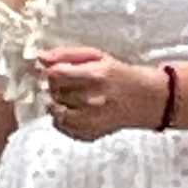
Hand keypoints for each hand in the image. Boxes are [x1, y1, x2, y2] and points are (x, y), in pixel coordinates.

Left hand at [35, 42, 172, 141]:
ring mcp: (90, 119)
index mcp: (95, 75)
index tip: (56, 71)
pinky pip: (61, 126)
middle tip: (71, 83)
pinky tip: (75, 110)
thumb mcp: (98, 57)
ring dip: (58, 102)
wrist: (146, 100)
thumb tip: (41, 57)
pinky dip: (62, 118)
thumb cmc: (121, 75)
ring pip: (54, 110)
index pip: (55, 74)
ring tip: (72, 97)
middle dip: (57, 86)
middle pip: (54, 91)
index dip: (51, 72)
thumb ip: (67, 55)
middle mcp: (92, 99)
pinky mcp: (89, 133)